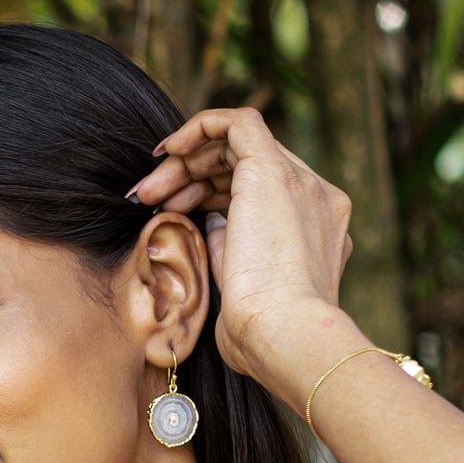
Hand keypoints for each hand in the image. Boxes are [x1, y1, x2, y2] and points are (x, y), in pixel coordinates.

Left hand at [126, 106, 356, 403]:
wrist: (286, 338)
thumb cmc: (263, 339)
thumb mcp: (241, 295)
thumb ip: (230, 256)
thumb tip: (210, 227)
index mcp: (315, 231)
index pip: (260, 194)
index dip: (210, 195)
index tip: (170, 213)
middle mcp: (315, 200)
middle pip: (247, 167)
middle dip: (192, 178)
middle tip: (149, 200)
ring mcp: (300, 183)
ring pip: (237, 146)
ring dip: (186, 163)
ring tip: (148, 193)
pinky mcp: (274, 171)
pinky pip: (236, 123)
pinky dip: (198, 128)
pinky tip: (166, 151)